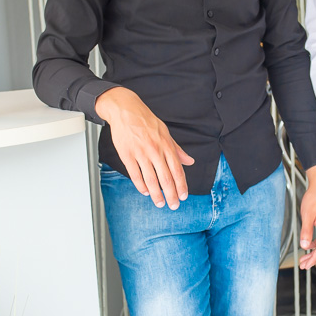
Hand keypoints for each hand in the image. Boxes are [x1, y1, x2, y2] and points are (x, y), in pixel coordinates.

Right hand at [94, 87, 194, 208]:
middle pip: (166, 178)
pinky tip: (145, 192)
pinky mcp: (127, 155)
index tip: (183, 196)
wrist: (126, 110)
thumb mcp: (166, 132)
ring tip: (160, 204)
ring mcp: (141, 153)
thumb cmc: (146, 121)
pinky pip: (135, 175)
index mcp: (166, 145)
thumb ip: (177, 149)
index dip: (181, 185)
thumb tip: (190, 161)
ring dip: (156, 194)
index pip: (177, 170)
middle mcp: (155, 151)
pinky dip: (141, 186)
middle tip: (173, 205)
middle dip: (171, 195)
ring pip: (151, 179)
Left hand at [298, 164, 315, 269]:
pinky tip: (309, 242)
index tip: (305, 265)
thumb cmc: (315, 198)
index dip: (313, 259)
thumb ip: (306, 232)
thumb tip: (304, 246)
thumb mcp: (307, 216)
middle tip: (303, 265)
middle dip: (313, 258)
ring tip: (304, 256)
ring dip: (314, 251)